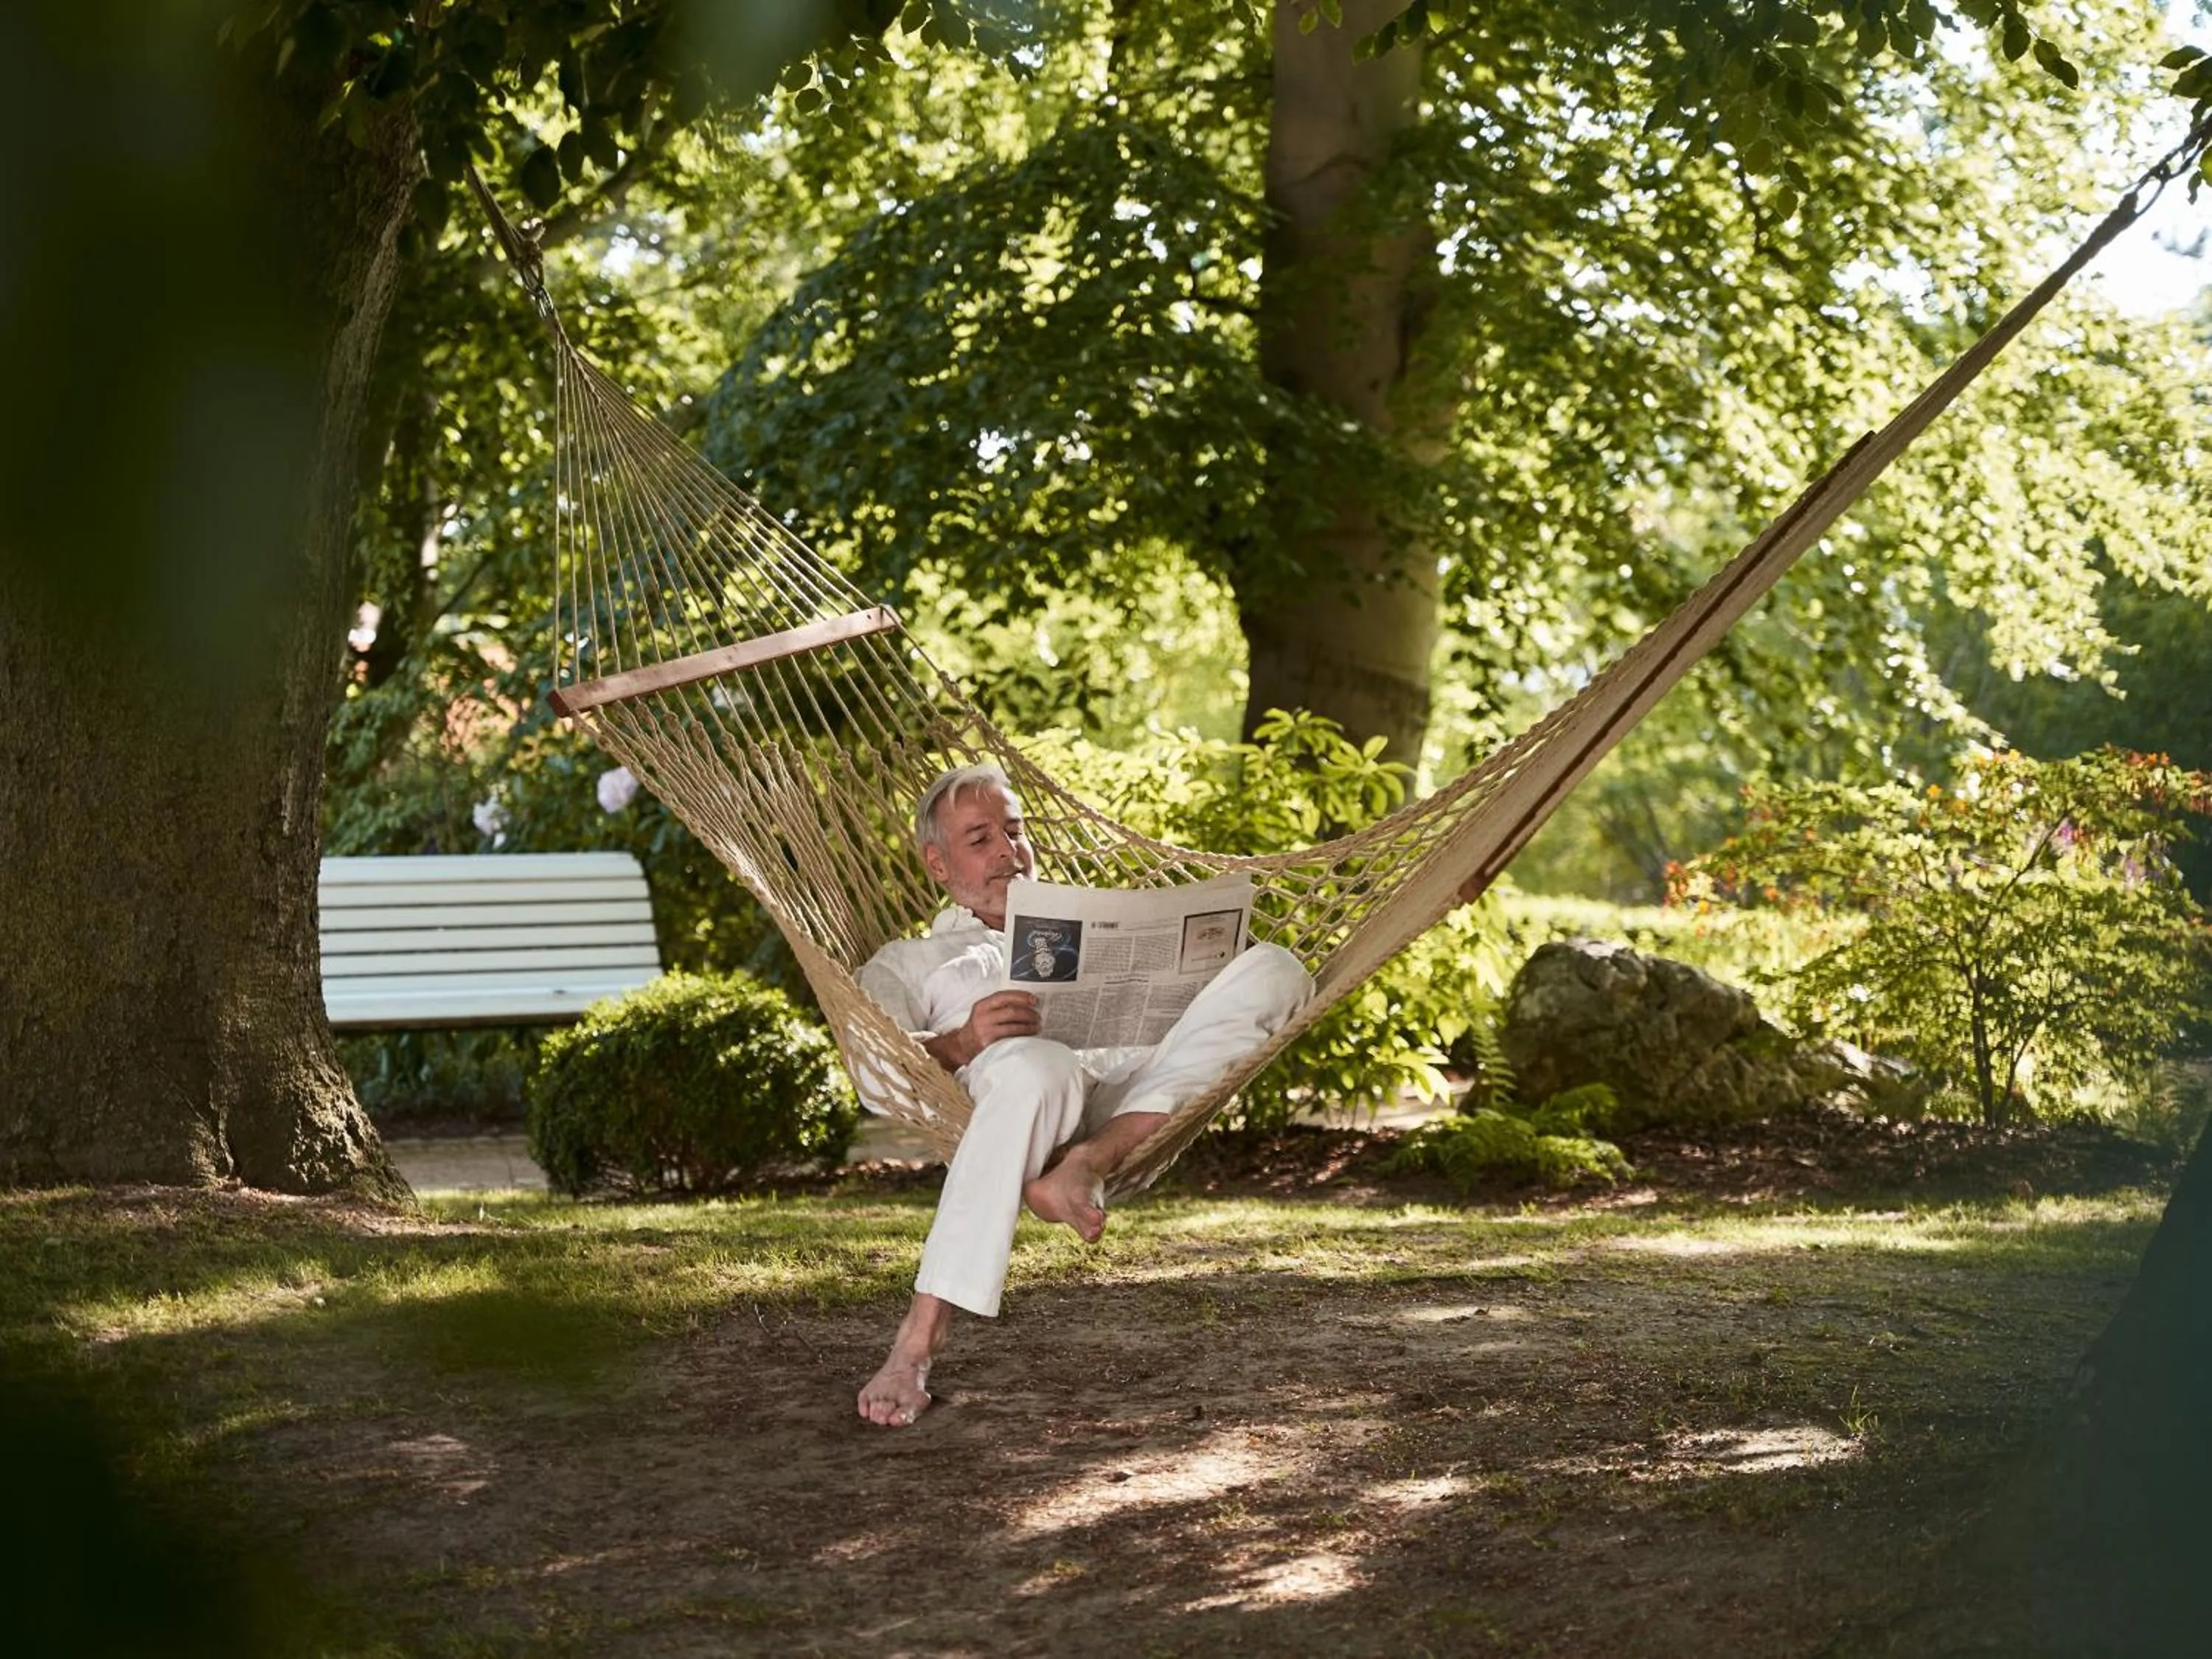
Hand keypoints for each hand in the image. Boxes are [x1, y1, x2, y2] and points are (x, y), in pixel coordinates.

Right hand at [924, 989, 1040, 1071]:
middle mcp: (982, 1017)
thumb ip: (998, 1006)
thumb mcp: (983, 1012)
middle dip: (1028, 1014)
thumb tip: (1025, 1002)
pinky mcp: (988, 1044)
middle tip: (1038, 1016)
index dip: (1021, 997)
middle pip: (1011, 1012)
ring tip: (1037, 1027)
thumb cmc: (978, 1027)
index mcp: (982, 1005)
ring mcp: (985, 1031)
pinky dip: (1022, 1037)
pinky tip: (1029, 1037)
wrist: (961, 1046)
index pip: (1004, 996)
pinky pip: (1010, 1039)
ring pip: (1013, 1027)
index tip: (1034, 1000)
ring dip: (1028, 1027)